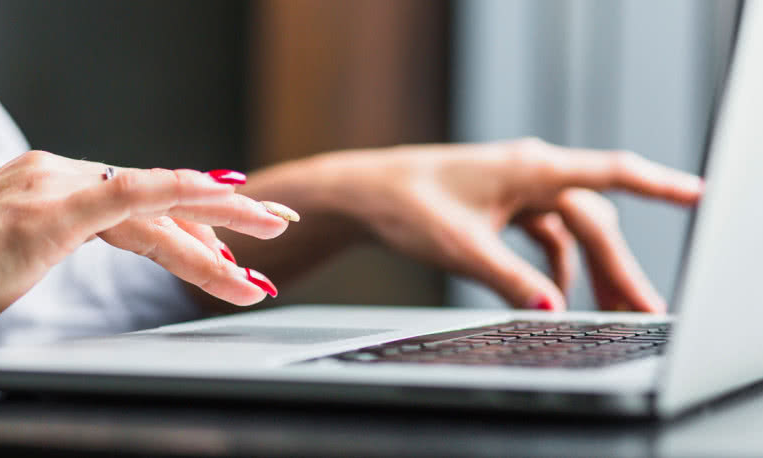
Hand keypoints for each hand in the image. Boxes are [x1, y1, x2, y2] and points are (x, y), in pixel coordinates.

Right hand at [0, 151, 293, 352]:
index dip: (190, 227)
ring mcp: (55, 185)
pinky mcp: (50, 208)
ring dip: (217, 238)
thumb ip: (40, 247)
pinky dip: (182, 197)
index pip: (138, 205)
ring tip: (263, 264)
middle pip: (160, 200)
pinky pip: (133, 195)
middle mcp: (58, 174)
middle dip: (224, 221)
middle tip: (275, 229)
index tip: (228, 246)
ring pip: (158, 207)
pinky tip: (226, 202)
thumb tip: (56, 257)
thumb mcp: (4, 262)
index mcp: (49, 186)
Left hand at [322, 138, 701, 312]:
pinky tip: (556, 296)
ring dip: (590, 270)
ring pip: (571, 230)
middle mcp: (529, 172)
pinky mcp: (502, 203)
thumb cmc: (406, 206)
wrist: (364, 194)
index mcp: (530, 169)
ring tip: (609, 312)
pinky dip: (555, 265)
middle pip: (593, 220)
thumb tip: (552, 310)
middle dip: (620, 267)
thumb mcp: (463, 249)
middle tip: (643, 310)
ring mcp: (516, 187)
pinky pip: (545, 234)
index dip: (658, 186)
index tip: (695, 196)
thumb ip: (512, 280)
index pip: (609, 175)